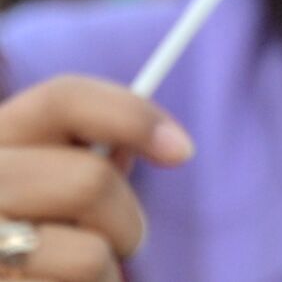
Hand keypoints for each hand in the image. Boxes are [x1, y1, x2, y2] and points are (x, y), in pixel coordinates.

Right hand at [0, 76, 193, 280]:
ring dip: (107, 275)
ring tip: (78, 280)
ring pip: (91, 255)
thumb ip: (90, 159)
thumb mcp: (54, 187)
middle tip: (125, 243)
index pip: (62, 99)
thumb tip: (150, 146)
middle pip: (91, 181)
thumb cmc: (36, 238)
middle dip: (127, 221)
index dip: (132, 115)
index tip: (183, 150)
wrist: (10, 274)